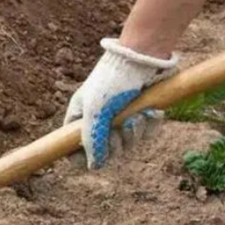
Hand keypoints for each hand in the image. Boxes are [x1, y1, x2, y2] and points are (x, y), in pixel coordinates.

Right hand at [63, 38, 178, 168]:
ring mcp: (120, 120)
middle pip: (105, 152)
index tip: (94, 156)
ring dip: (134, 133)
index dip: (82, 157)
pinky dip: (149, 126)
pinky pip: (144, 135)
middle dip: (116, 144)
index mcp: (79, 118)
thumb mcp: (95, 112)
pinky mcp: (140, 116)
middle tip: (120, 128)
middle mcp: (99, 121)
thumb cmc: (111, 82)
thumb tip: (93, 166)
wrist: (141, 58)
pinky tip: (150, 113)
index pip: (73, 148)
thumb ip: (92, 141)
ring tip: (137, 116)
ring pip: (127, 145)